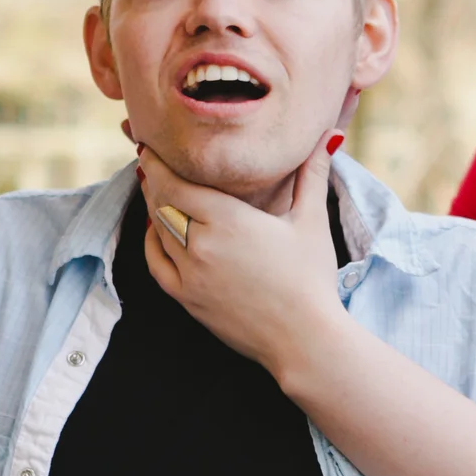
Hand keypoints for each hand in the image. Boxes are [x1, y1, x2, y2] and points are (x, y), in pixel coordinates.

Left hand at [136, 132, 348, 375]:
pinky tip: (156, 231)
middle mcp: (200, 243)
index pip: (176, 182)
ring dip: (153, 207)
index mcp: (227, 219)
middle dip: (154, 180)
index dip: (158, 163)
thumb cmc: (311, 279)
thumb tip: (327, 137)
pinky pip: (156, 263)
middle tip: (148, 160)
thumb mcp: (311, 221)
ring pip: (158, 230)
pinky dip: (152, 242)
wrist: (304, 339)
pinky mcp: (187, 299)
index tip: (149, 146)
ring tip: (154, 190)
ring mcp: (190, 274)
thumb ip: (311, 175)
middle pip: (161, 202)